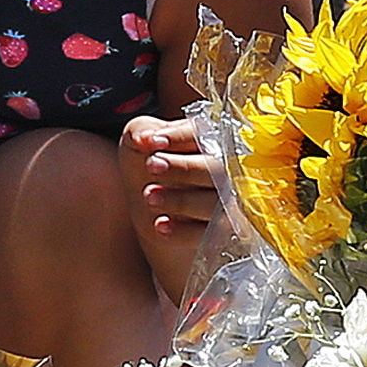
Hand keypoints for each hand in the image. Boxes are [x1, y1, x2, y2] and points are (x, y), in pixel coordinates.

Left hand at [119, 114, 223, 301]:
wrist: (155, 220)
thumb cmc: (149, 174)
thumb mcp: (137, 146)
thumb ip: (139, 132)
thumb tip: (143, 138)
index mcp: (207, 139)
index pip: (202, 133)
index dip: (178, 137)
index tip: (152, 142)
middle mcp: (226, 170)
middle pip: (215, 168)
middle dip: (182, 168)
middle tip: (151, 166)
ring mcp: (229, 204)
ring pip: (215, 203)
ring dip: (181, 200)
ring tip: (148, 197)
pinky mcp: (225, 234)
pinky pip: (211, 234)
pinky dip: (184, 232)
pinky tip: (159, 225)